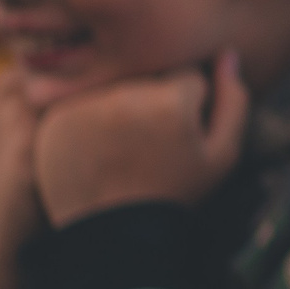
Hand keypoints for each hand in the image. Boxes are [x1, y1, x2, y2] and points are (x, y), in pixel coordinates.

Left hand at [32, 53, 249, 227]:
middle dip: (155, 101)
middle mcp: (125, 94)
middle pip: (148, 76)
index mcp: (171, 99)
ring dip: (121, 106)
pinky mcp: (55, 117)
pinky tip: (97, 149)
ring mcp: (86, 104)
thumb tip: (226, 53)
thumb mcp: (222, 154)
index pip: (188, 74)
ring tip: (123, 148)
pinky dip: (90, 118)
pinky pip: (82, 100)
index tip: (181, 134)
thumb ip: (234, 100)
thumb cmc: (175, 194)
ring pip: (114, 85)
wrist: (114, 235)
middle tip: (150, 143)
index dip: (190, 105)